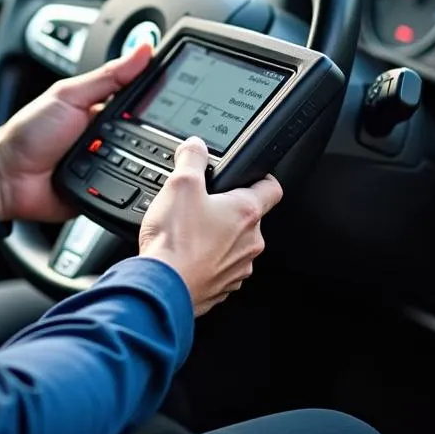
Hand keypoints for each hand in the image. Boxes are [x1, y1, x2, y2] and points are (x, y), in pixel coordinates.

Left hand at [0, 45, 153, 222]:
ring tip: (151, 157)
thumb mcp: (69, 95)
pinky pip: (131, 190)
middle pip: (149, 134)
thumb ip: (107, 76)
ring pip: (145, 164)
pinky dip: (135, 188)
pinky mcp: (108, 193)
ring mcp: (111, 166)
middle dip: (158, 134)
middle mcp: (111, 137)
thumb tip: (142, 50)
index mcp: (104, 109)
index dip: (161, 96)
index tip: (183, 89)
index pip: (142, 100)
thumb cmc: (29, 133)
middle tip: (168, 131)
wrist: (7, 178)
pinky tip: (139, 182)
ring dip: (147, 162)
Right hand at [138, 137, 282, 315]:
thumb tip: (196, 145)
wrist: (162, 287)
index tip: (250, 176)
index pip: (272, 188)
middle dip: (227, 210)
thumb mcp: (180, 184)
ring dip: (217, 237)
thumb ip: (192, 158)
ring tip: (189, 232)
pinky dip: (207, 260)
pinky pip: (220, 267)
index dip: (261, 177)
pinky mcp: (223, 287)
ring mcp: (238, 268)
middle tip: (200, 205)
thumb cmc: (175, 241)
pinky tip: (186, 254)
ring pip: (234, 244)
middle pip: (248, 217)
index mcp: (246, 213)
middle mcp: (250, 242)